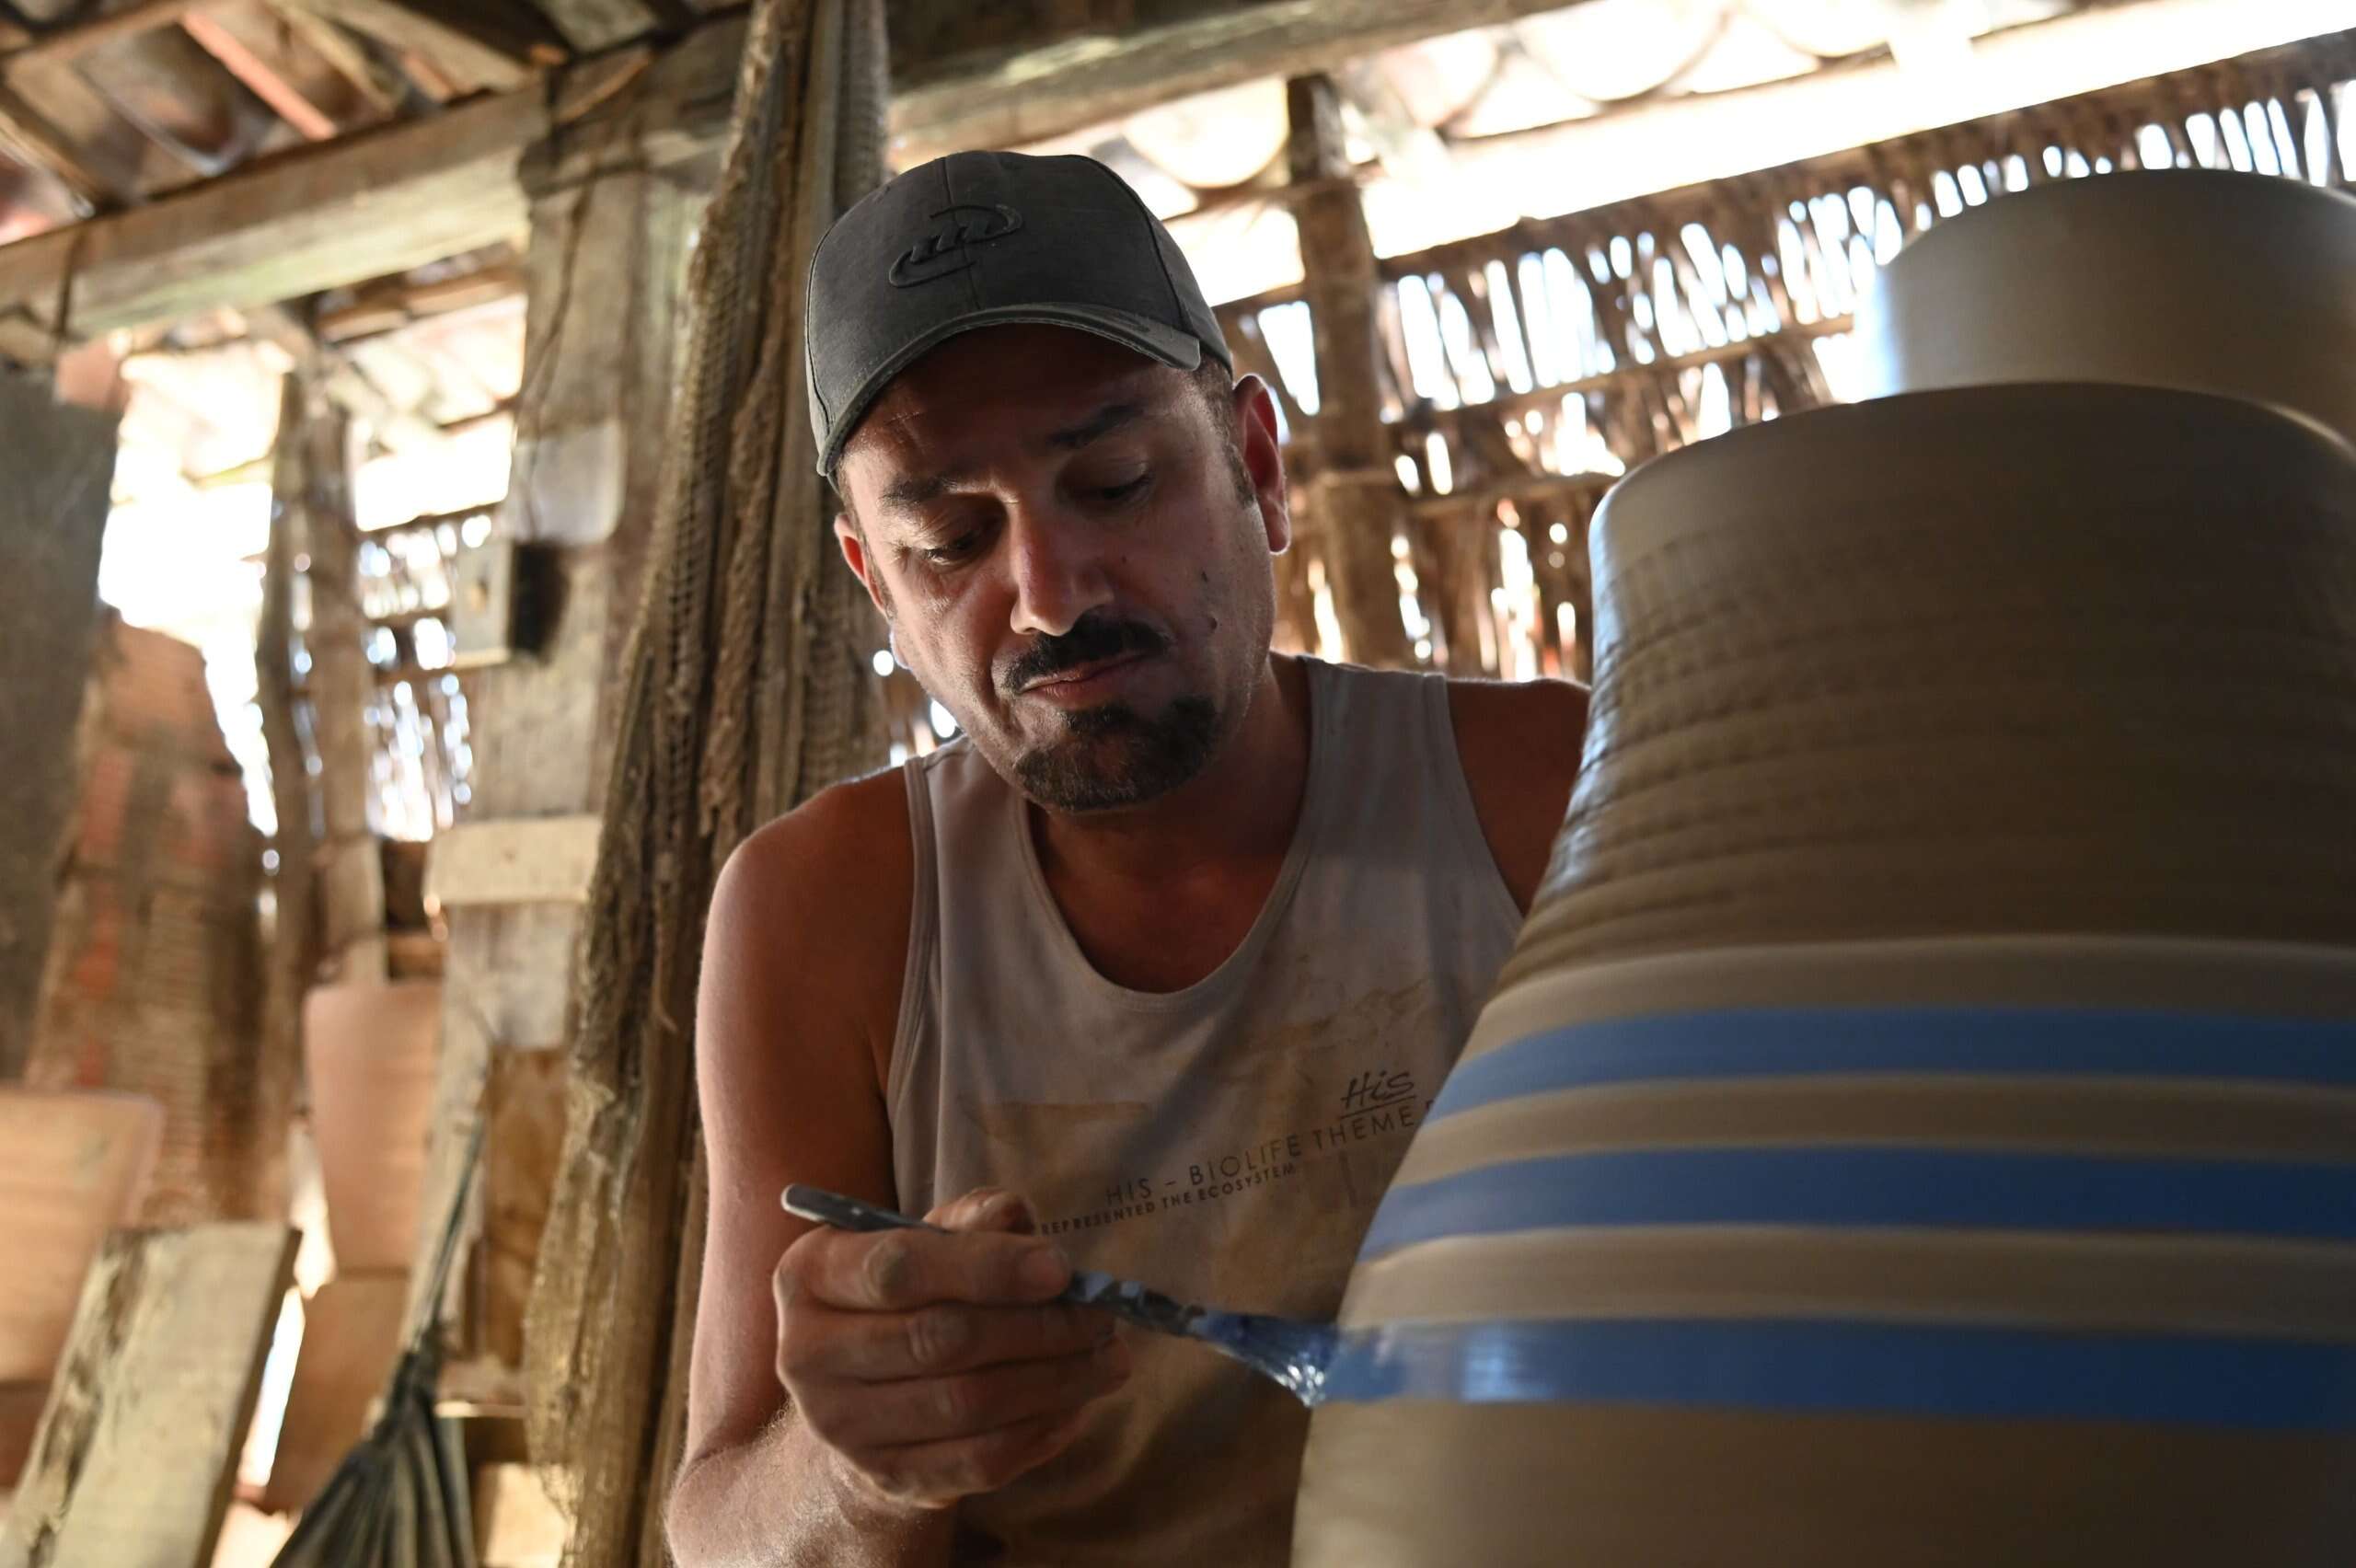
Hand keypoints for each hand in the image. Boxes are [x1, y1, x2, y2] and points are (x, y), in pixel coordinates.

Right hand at [773, 1186, 1131, 1510]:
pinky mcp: (885, 1477)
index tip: (1061, 1268)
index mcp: (811, 1274)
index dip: (987, 1268)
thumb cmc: (906, 1297)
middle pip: (942, 1340)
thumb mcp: (925, 1242)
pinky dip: (1039, 1432)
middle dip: (1039, 1327)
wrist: (861, 1394)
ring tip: (1107, 1360)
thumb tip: (1014, 1216)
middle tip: (1102, 1317)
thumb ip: (969, 1222)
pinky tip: (1075, 1406)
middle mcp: (807, 1352)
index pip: (900, 1268)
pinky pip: (978, 1460)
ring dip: (1055, 1381)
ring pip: (968, 1403)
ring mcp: (841, 1425)